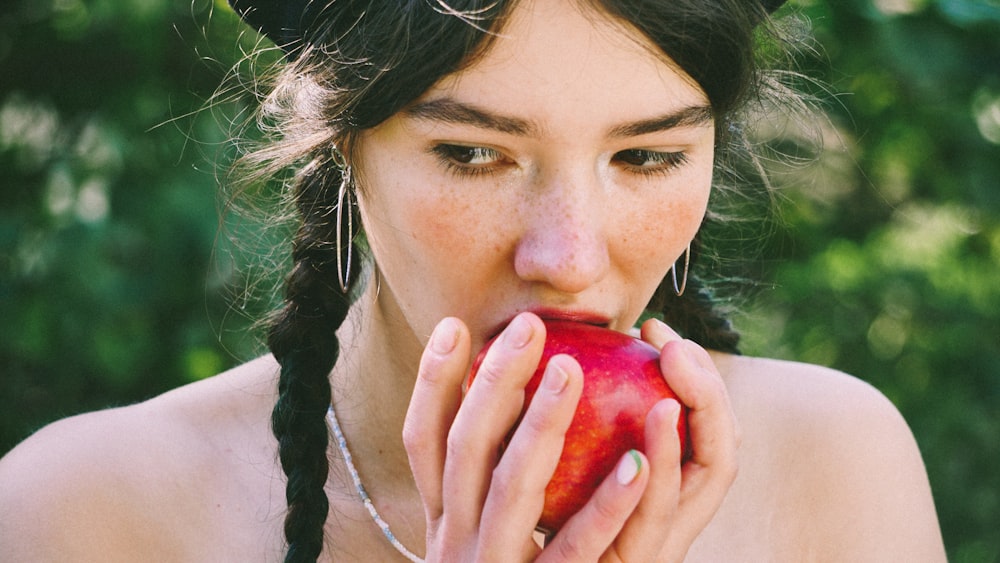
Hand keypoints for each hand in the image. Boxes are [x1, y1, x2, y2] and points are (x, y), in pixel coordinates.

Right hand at [402, 313, 738, 561]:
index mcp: (443, 521)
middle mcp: (456, 543)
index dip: (433, 382)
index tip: (455, 325)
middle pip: (463, 450)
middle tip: (528, 327)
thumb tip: (502, 411)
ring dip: (541, 424)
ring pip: (511, 489)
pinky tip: (636, 462)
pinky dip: (604, 506)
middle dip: (491, 382)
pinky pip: (573, 550)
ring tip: (572, 369)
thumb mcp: (480, 540)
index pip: (422, 440)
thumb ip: (485, 486)